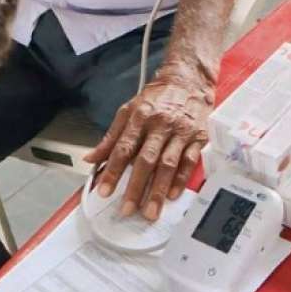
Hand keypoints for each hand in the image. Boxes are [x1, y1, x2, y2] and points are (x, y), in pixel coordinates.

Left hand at [84, 63, 213, 220]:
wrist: (189, 80)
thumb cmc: (158, 97)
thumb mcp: (129, 110)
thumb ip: (111, 137)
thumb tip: (91, 158)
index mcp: (140, 117)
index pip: (123, 148)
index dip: (113, 171)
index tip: (104, 191)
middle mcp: (161, 124)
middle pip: (146, 160)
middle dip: (136, 187)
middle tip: (127, 209)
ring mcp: (181, 131)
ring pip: (168, 164)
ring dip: (159, 190)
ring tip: (150, 211)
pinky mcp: (199, 136)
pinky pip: (189, 161)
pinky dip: (181, 179)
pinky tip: (173, 195)